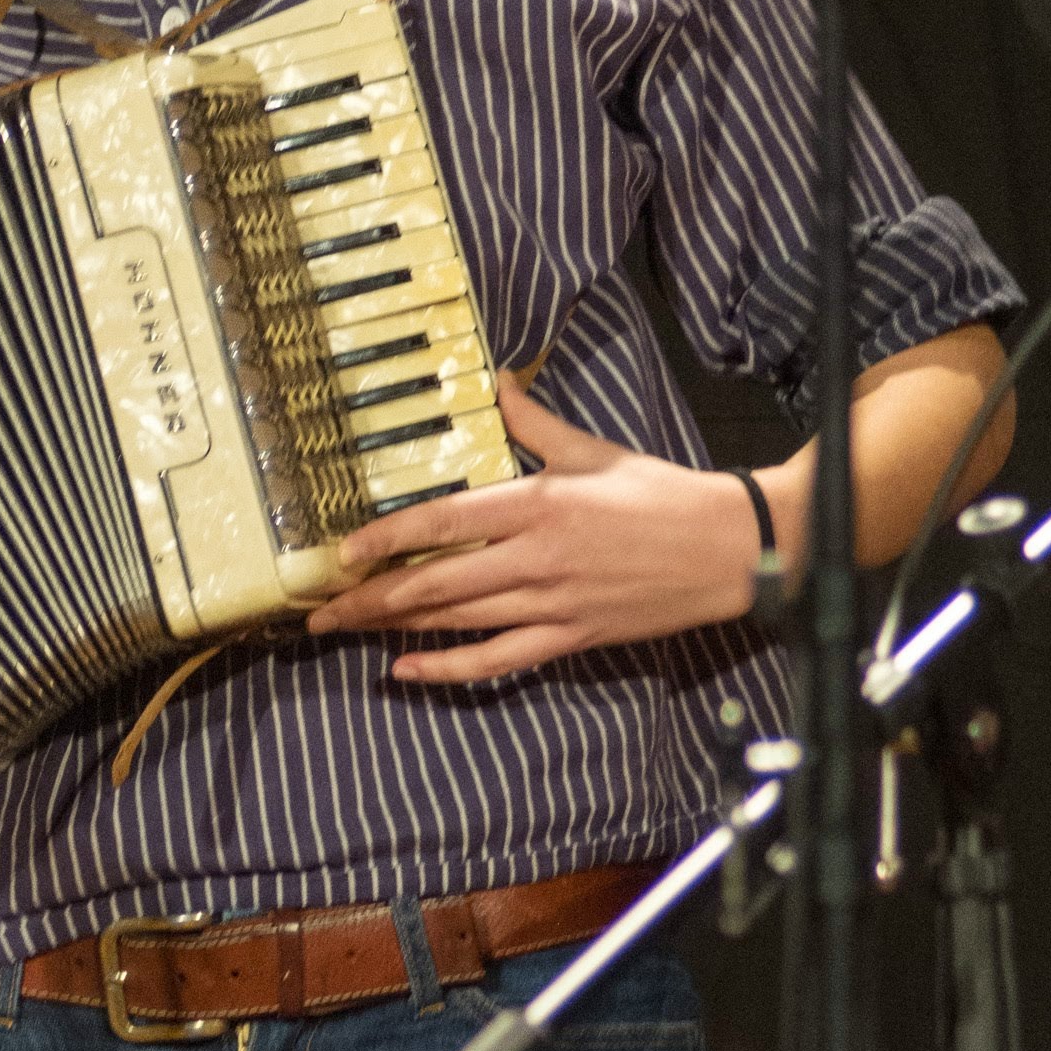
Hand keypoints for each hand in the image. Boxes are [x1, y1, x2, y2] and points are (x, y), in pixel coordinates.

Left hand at [305, 374, 766, 683]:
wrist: (728, 548)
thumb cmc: (661, 494)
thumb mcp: (595, 451)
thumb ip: (535, 423)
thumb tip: (499, 380)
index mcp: (537, 504)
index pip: (443, 521)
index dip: (387, 539)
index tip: (343, 554)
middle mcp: (535, 557)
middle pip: (436, 582)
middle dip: (372, 597)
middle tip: (322, 608)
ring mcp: (552, 603)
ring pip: (458, 621)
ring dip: (396, 629)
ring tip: (349, 631)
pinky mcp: (572, 638)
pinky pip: (499, 660)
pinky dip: (450, 669)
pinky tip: (408, 670)